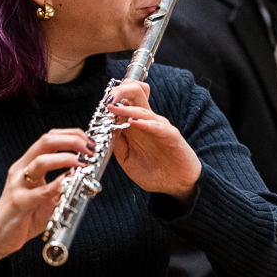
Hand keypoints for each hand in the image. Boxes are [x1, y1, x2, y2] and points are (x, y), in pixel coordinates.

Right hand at [0, 129, 92, 269]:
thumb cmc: (24, 216)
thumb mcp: (46, 195)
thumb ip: (62, 184)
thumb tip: (85, 175)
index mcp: (27, 164)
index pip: (49, 138)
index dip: (72, 135)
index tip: (89, 141)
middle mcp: (21, 170)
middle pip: (46, 142)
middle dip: (72, 140)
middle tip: (90, 148)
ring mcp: (18, 185)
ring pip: (41, 161)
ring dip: (67, 158)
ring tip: (83, 163)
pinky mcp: (19, 203)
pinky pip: (41, 191)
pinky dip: (58, 183)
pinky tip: (70, 180)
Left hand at [106, 80, 201, 206]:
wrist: (176, 185)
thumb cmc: (153, 171)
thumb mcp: (127, 158)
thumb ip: (117, 143)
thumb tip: (103, 129)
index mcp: (136, 124)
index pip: (125, 100)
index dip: (112, 98)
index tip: (100, 104)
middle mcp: (147, 121)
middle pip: (136, 93)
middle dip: (120, 91)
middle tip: (107, 98)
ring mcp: (160, 127)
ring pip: (143, 108)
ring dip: (126, 108)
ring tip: (112, 108)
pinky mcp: (171, 136)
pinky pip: (158, 126)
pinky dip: (145, 123)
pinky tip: (133, 122)